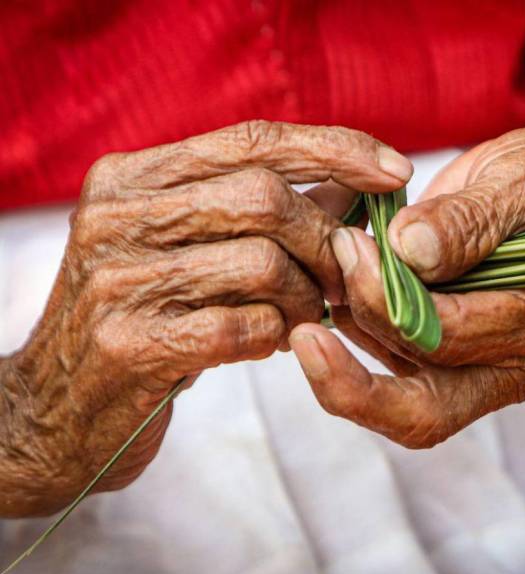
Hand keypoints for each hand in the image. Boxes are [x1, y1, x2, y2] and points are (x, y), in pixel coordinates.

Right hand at [1, 120, 412, 514]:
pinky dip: (279, 335)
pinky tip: (275, 343)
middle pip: (264, 198)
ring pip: (263, 264)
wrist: (57, 409)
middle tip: (343, 278)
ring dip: (309, 297)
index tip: (395, 169)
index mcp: (132, 178)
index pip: (251, 140)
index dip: (333, 148)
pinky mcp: (130, 345)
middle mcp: (117, 217)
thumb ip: (259, 213)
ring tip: (309, 317)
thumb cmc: (143, 318)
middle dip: (326, 241)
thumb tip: (354, 186)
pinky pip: (246, 327)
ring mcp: (118, 281)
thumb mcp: (185, 248)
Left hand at [290, 122, 524, 447]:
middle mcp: (516, 361)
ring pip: (400, 400)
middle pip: (424, 408)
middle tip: (307, 323)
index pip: (451, 338)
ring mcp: (480, 365)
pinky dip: (355, 341)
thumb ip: (473, 218)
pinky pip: (393, 370)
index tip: (349, 245)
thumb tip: (410, 251)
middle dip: (352, 376)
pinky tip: (335, 294)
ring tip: (318, 292)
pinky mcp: (449, 353)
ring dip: (348, 356)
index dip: (387, 299)